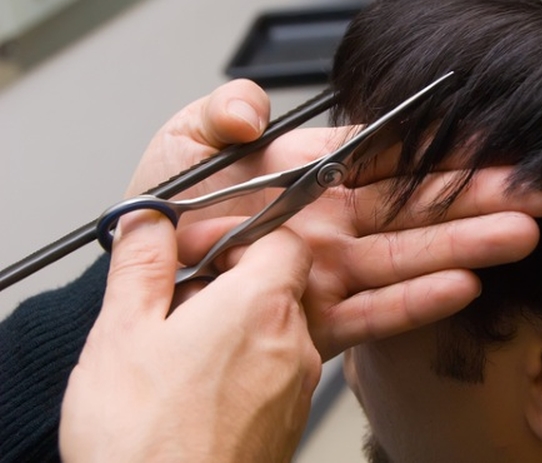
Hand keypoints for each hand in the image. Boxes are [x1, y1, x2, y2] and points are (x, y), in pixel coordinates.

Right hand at [60, 210, 319, 462]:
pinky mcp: (290, 419)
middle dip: (232, 282)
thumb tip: (149, 222)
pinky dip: (248, 363)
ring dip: (238, 325)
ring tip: (183, 352)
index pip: (284, 239)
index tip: (204, 250)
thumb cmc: (145, 438)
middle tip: (181, 302)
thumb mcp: (123, 331)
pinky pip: (278, 369)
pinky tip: (201, 388)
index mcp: (259, 306)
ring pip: (277, 328)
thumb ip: (143, 264)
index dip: (243, 235)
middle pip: (279, 284)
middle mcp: (294, 342)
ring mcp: (297, 384)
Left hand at [127, 80, 541, 360]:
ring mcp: (329, 270)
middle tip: (535, 191)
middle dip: (478, 197)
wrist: (143, 279)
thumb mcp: (184, 143)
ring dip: (467, 245)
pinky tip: (463, 287)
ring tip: (520, 234)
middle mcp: (332, 221)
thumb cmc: (163, 210)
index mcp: (311, 173)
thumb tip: (252, 107)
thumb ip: (221, 113)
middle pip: (415, 206)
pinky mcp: (317, 317)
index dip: (438, 147)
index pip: (387, 155)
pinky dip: (417, 301)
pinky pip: (375, 310)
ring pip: (409, 256)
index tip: (488, 141)